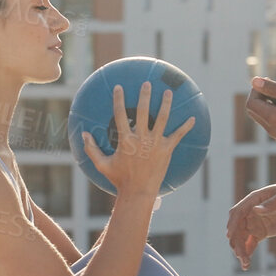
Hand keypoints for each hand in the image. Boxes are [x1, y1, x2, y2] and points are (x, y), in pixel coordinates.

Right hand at [81, 81, 196, 198]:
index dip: (119, 99)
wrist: (138, 192)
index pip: (120, 114)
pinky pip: (178, 136)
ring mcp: (155, 143)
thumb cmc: (119, 179)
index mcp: (125, 140)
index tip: (119, 87)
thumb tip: (82, 135)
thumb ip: (91, 149)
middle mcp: (141, 138)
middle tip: (147, 83)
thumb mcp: (102, 165)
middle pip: (144, 111)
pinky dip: (186, 127)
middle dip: (145, 95)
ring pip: (163, 118)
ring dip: (166, 104)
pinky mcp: (167, 150)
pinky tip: (193, 118)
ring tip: (168, 92)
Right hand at [226, 180, 275, 268]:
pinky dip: (247, 252)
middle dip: (236, 241)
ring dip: (240, 249)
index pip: (238, 213)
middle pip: (237, 228)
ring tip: (245, 263)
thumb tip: (256, 210)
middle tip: (240, 255)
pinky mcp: (260, 232)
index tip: (229, 235)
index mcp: (252, 200)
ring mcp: (254, 223)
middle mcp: (249, 213)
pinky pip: (250, 243)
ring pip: (241, 238)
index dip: (233, 224)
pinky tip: (246, 264)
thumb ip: (271, 204)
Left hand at [243, 76, 275, 148]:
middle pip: (254, 111)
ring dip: (268, 105)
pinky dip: (275, 114)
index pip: (251, 103)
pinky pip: (273, 124)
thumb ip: (272, 88)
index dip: (256, 90)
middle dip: (260, 97)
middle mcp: (271, 129)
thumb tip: (254, 81)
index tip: (268, 82)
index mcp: (272, 118)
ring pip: (263, 118)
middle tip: (275, 88)